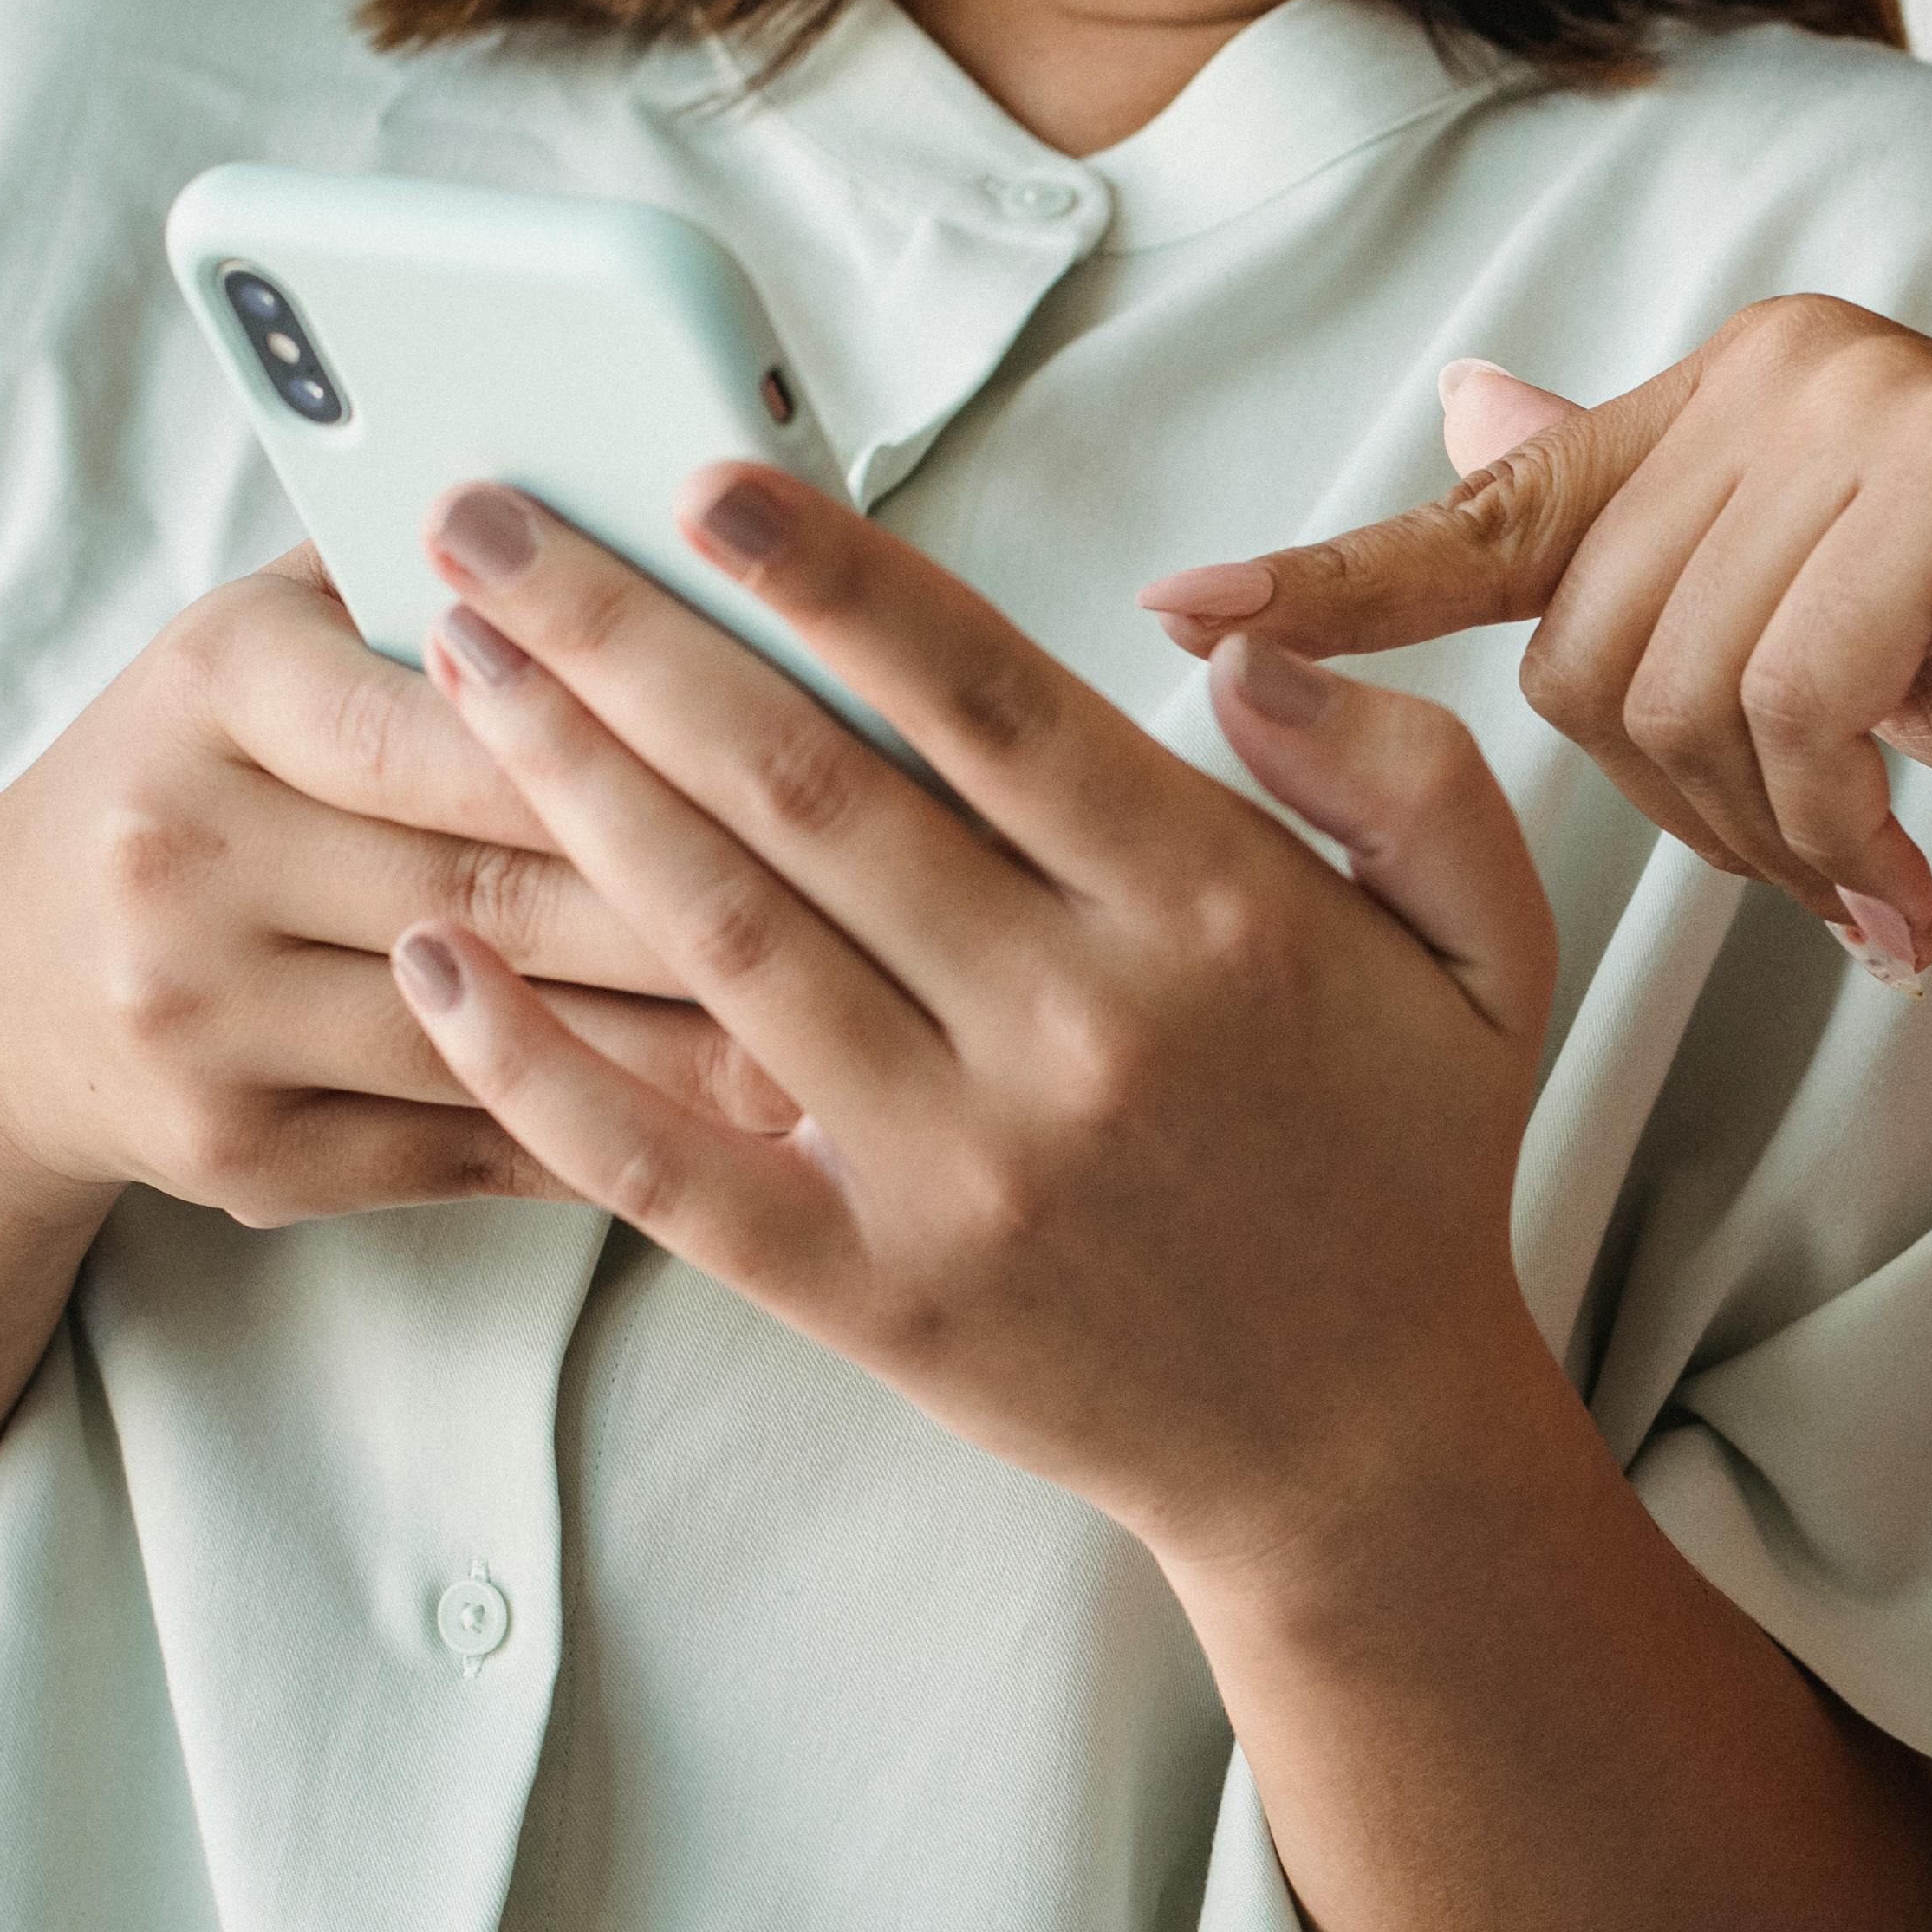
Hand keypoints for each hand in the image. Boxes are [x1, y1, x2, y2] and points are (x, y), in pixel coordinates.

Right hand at [0, 548, 783, 1224]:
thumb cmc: (212, 770)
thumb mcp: (274, 638)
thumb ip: (429, 577)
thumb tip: (662, 514)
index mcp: (210, 691)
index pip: (451, 717)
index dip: (631, 739)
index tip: (798, 752)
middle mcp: (181, 852)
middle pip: (497, 884)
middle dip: (705, 900)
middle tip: (888, 912)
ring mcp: (200, 1017)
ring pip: (503, 1031)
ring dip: (687, 1040)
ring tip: (857, 1024)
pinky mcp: (238, 1150)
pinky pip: (465, 1146)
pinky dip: (613, 1134)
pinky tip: (742, 1126)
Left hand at [383, 469, 1563, 1575]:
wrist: (1360, 1451)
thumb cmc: (1406, 1168)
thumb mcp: (1494, 947)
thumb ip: (1404, 772)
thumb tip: (1237, 656)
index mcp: (1213, 919)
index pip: (989, 701)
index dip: (836, 577)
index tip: (703, 480)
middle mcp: (1074, 1032)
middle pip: (808, 791)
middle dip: (628, 636)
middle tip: (484, 522)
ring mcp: (960, 1171)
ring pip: (722, 937)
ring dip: (567, 784)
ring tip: (456, 662)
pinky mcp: (874, 1293)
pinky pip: (668, 1168)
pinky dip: (538, 1063)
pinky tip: (437, 957)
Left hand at [1138, 302, 1931, 973]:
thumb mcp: (1838, 611)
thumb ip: (1660, 535)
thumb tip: (1465, 409)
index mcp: (1737, 390)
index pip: (1497, 500)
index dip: (1335, 576)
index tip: (1175, 613)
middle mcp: (1786, 369)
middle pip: (1583, 652)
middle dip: (1681, 813)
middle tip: (1810, 877)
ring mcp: (1871, 414)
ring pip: (1675, 693)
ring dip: (1764, 842)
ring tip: (1870, 880)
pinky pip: (1791, 711)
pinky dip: (1836, 840)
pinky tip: (1910, 898)